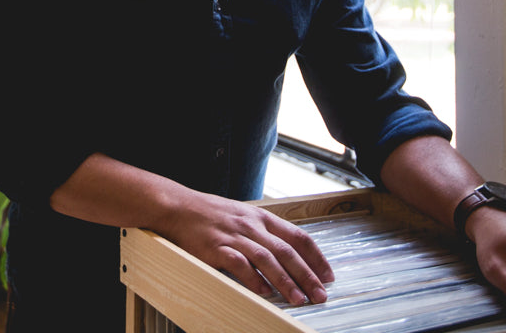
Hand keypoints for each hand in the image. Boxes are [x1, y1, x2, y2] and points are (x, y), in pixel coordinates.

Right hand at [153, 193, 334, 306]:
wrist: (177, 206)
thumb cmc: (210, 213)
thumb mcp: (242, 215)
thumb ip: (263, 232)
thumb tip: (286, 253)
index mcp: (261, 217)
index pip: (297, 236)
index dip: (316, 257)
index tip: (328, 275)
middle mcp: (251, 225)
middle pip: (287, 251)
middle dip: (307, 275)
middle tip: (320, 295)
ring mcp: (234, 236)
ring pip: (267, 259)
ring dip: (285, 281)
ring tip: (298, 299)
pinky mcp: (215, 247)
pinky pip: (239, 264)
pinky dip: (253, 279)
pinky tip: (264, 292)